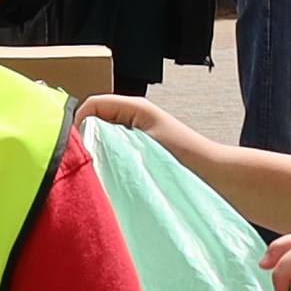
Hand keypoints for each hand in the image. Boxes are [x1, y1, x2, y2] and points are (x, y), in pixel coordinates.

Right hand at [80, 92, 216, 170]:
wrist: (216, 179)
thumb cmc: (186, 158)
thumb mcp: (143, 144)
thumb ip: (109, 139)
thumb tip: (80, 144)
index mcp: (134, 108)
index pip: (91, 107)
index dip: (77, 124)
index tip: (73, 149)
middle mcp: (133, 119)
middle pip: (93, 124)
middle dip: (84, 142)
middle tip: (81, 165)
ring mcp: (136, 139)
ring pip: (102, 143)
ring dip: (97, 157)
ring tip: (95, 176)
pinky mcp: (140, 157)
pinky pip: (114, 158)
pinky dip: (108, 168)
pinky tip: (109, 183)